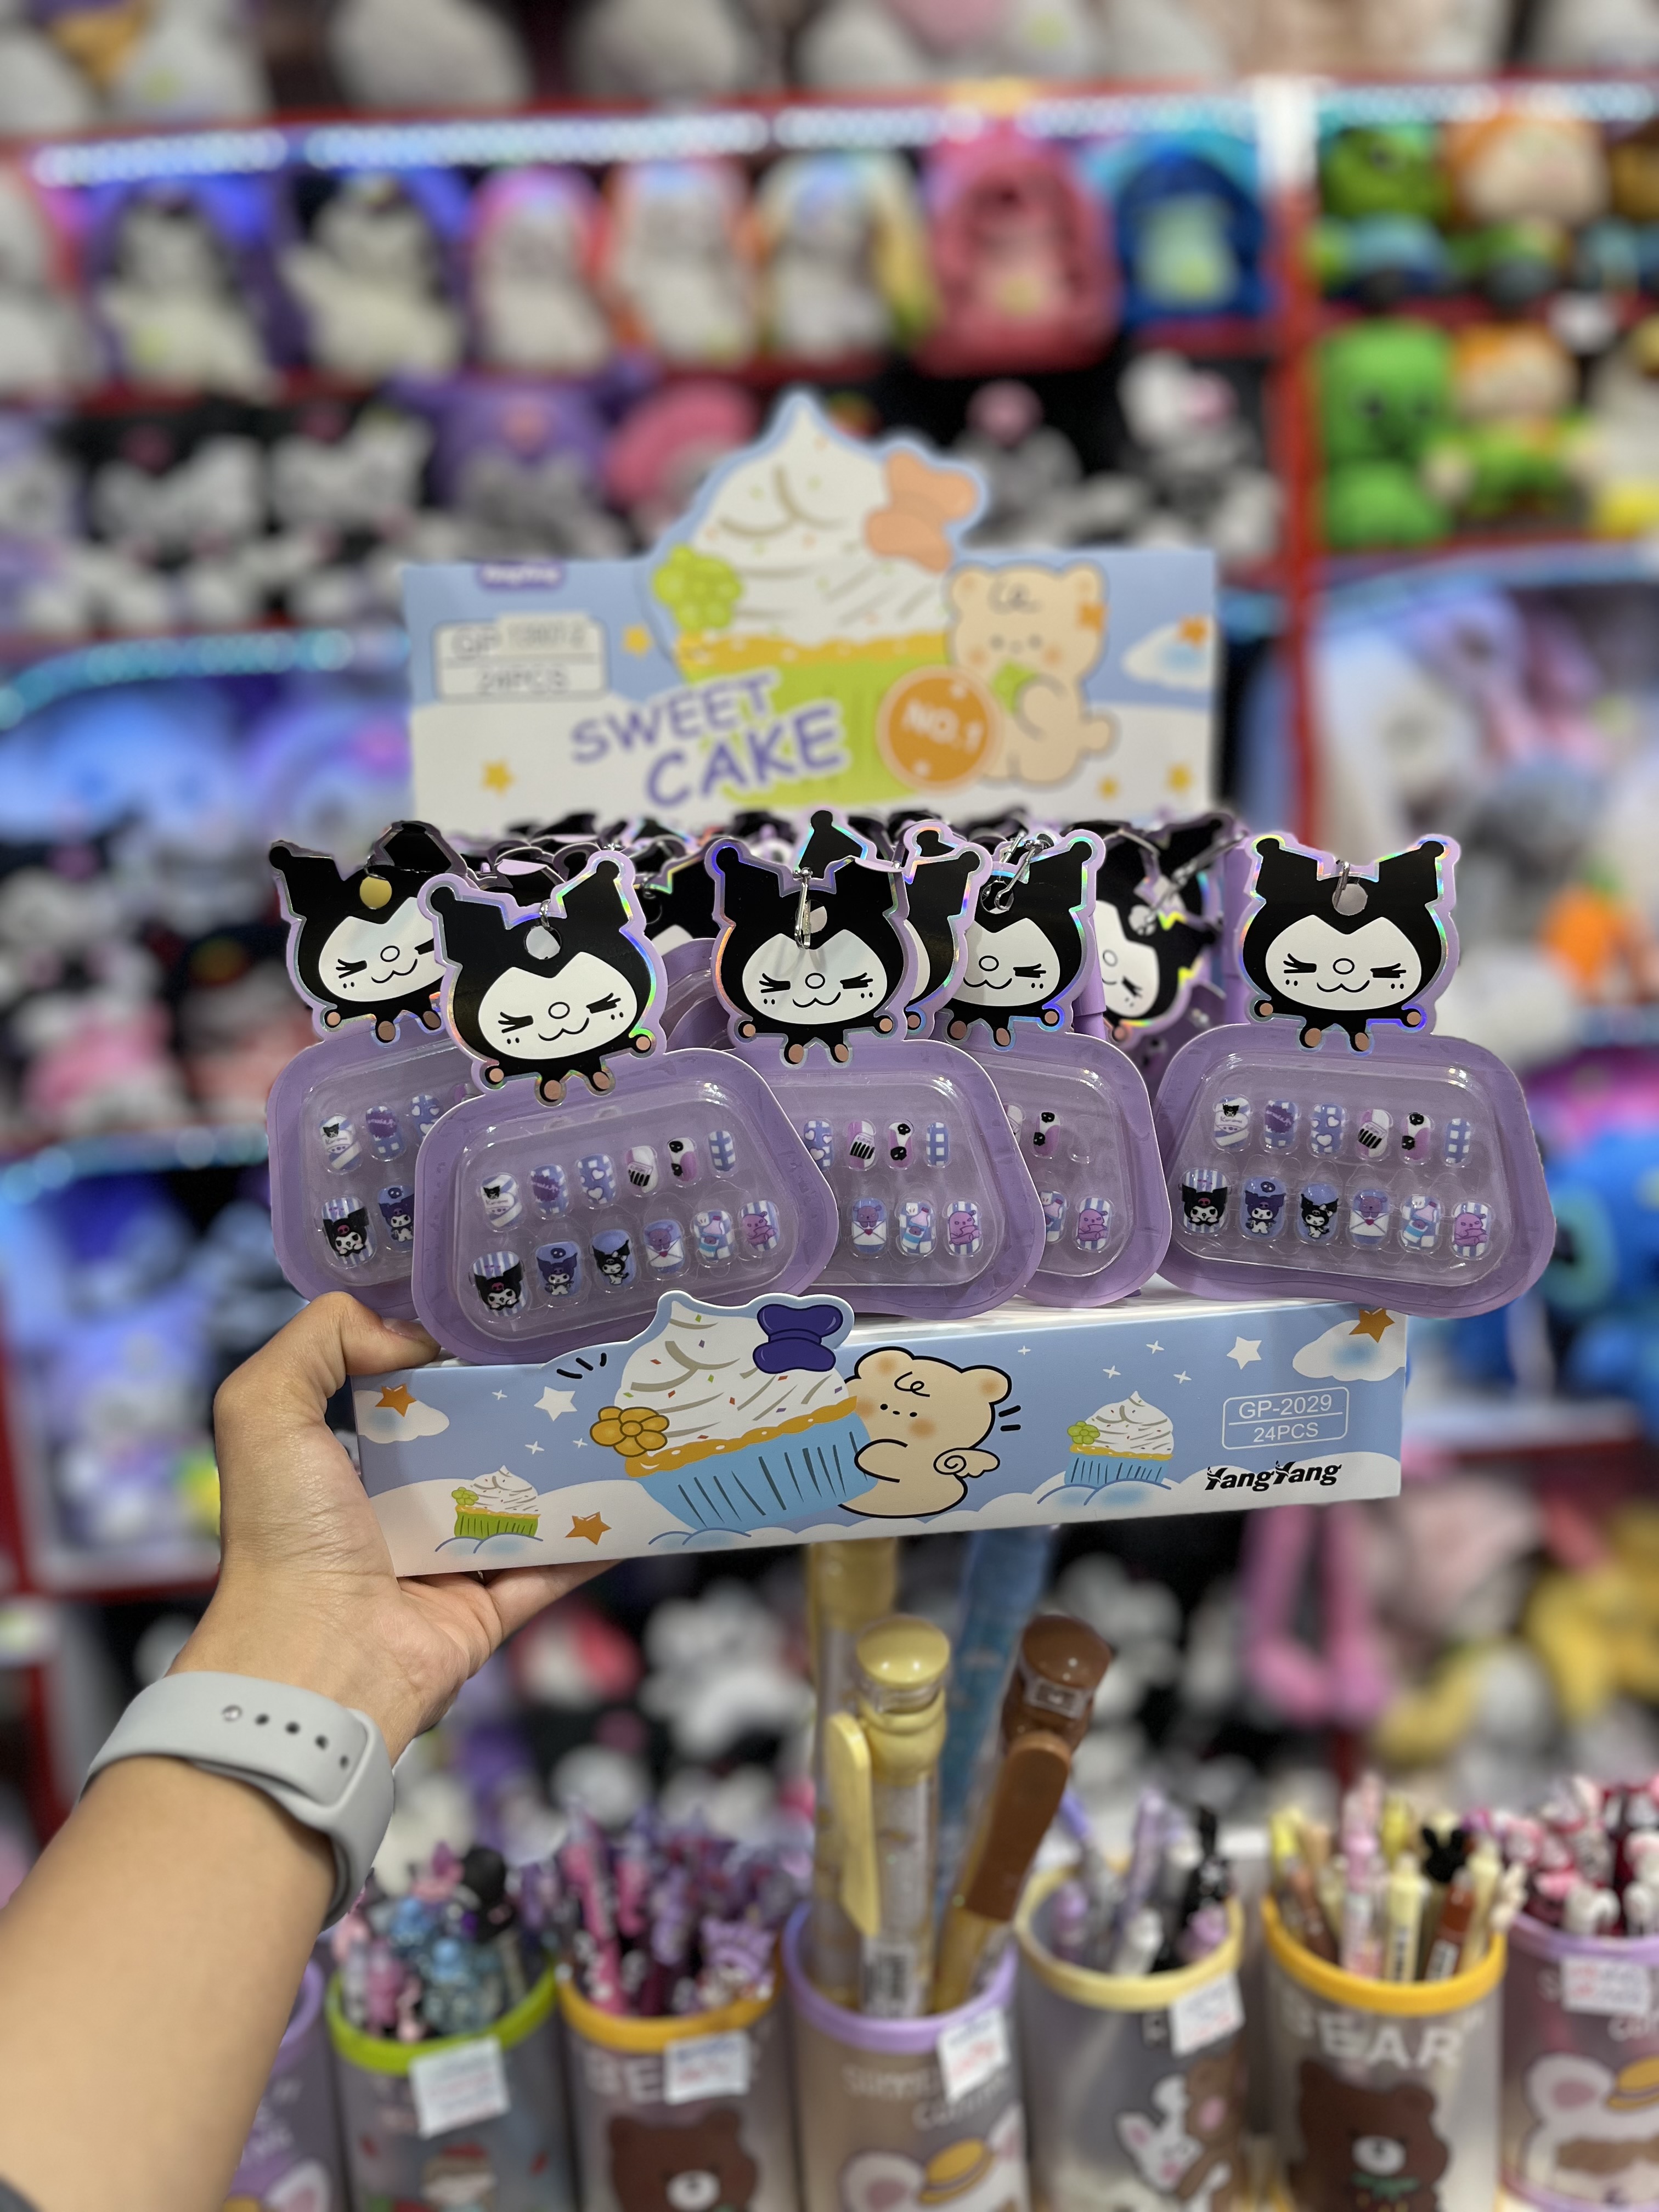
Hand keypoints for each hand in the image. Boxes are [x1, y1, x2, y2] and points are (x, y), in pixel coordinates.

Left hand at [174, 1293, 599, 1759]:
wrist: (316, 1661)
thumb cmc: (287, 1532)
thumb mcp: (263, 1408)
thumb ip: (319, 1340)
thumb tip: (413, 1334)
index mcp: (340, 1467)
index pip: (400, 1398)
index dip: (442, 1359)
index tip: (500, 1323)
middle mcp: (391, 1515)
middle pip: (470, 1447)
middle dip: (516, 1411)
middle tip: (575, 1365)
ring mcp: (444, 1567)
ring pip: (520, 1505)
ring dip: (565, 1469)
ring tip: (617, 1419)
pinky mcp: (487, 1612)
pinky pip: (552, 1570)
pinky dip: (593, 1541)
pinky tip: (633, 1500)